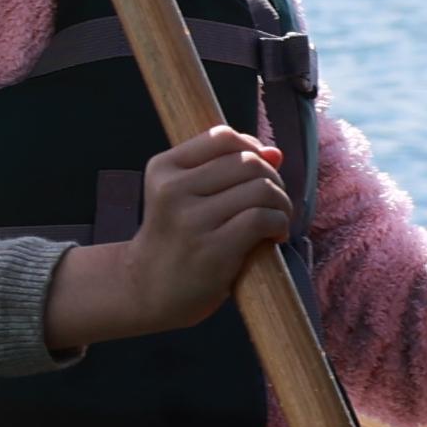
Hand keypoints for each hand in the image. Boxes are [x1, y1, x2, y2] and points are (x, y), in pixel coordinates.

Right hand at [42, 127, 293, 348]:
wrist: (146, 289)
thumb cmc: (174, 239)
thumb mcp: (184, 196)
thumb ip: (226, 170)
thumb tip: (273, 152)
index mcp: (163, 168)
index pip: (222, 137)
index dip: (251, 149)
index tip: (257, 173)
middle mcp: (173, 189)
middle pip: (248, 162)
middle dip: (273, 180)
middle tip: (272, 203)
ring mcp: (191, 219)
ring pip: (260, 188)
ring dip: (281, 203)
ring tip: (275, 220)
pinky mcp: (212, 248)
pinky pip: (261, 218)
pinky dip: (279, 224)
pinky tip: (274, 236)